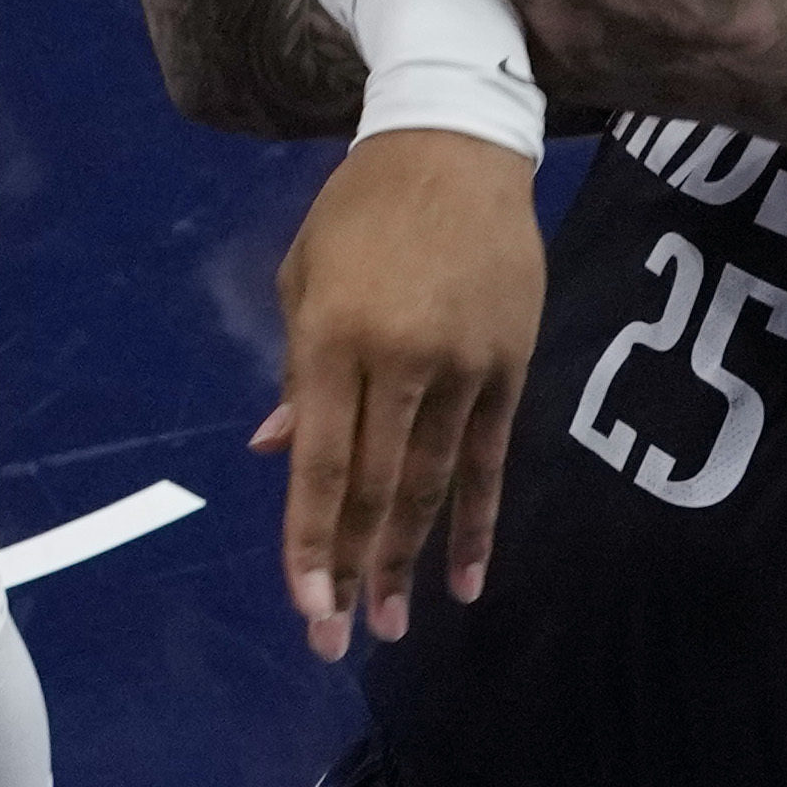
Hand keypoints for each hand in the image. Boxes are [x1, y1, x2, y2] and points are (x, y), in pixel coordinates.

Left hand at [253, 126, 545, 642]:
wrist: (455, 145)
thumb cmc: (359, 212)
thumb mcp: (301, 280)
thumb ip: (294, 375)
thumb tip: (276, 454)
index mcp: (335, 340)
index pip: (321, 465)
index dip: (312, 543)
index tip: (306, 608)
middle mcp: (401, 362)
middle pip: (376, 488)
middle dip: (356, 572)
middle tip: (340, 640)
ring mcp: (463, 367)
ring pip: (433, 485)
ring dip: (410, 561)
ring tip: (395, 624)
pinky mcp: (510, 367)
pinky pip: (491, 461)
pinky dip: (477, 523)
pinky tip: (467, 579)